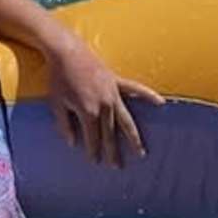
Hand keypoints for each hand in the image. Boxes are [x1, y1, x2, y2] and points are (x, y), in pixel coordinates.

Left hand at [36, 35, 150, 164]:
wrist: (66, 51)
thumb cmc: (58, 78)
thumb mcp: (57, 103)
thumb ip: (64, 125)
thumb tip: (71, 143)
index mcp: (88, 112)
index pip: (93, 137)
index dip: (93, 151)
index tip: (95, 162)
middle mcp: (104, 106)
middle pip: (111, 133)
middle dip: (113, 151)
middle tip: (117, 166)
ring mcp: (113, 94)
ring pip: (126, 120)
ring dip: (134, 138)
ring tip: (141, 152)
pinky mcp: (117, 82)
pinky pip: (136, 89)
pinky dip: (148, 96)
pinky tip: (161, 103)